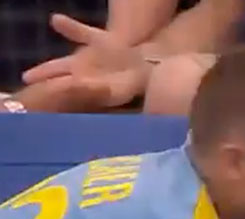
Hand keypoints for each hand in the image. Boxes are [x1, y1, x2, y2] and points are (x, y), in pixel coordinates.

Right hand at [22, 14, 148, 109]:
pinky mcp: (110, 97)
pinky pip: (97, 98)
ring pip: (76, 93)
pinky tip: (80, 93)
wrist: (142, 61)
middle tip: (34, 93)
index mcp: (76, 66)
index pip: (54, 69)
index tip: (26, 77)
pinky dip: (89, 96)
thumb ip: (74, 30)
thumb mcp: (94, 37)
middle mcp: (82, 80)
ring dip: (66, 92)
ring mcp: (95, 90)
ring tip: (53, 93)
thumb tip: (53, 18)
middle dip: (50, 88)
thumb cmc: (118, 51)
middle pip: (61, 84)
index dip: (41, 73)